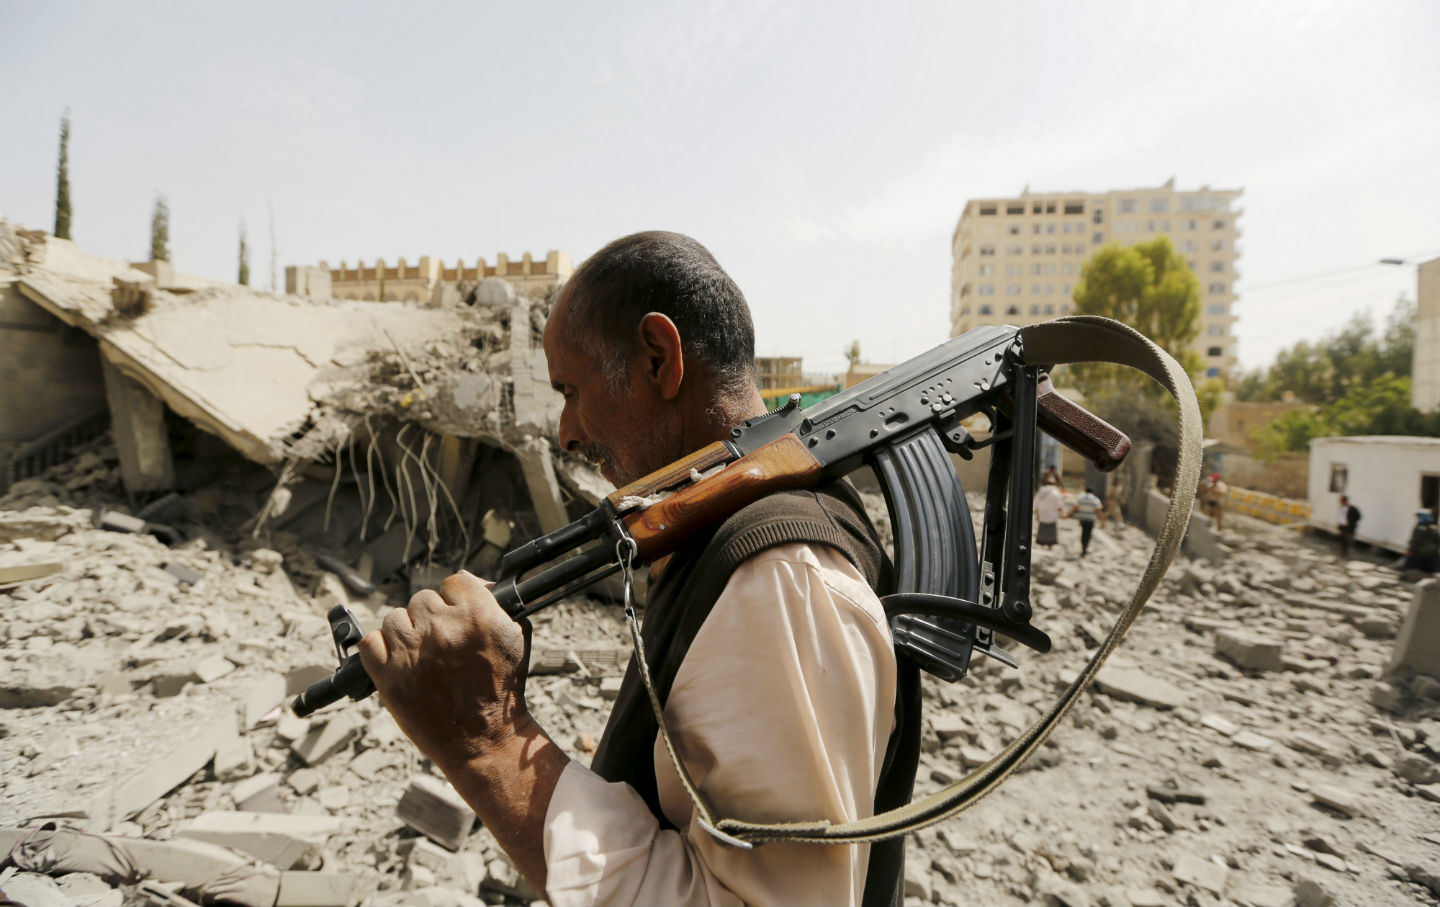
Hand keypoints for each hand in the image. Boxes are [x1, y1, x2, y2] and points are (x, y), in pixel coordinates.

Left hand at [358, 571, 531, 771]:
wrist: (484, 739)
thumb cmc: (501, 688)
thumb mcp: (514, 638)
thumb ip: (492, 603)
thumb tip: (472, 581)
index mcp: (478, 616)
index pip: (454, 581)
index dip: (456, 598)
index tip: (458, 615)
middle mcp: (442, 630)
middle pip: (423, 599)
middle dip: (432, 618)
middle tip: (443, 644)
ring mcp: (412, 654)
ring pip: (395, 618)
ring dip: (407, 634)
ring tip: (422, 656)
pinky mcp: (388, 678)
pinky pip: (370, 643)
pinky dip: (381, 649)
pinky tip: (399, 661)